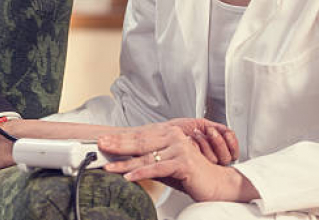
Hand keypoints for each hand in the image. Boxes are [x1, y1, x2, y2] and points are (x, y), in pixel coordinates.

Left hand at [97, 125, 258, 202]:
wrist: (218, 183)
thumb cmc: (192, 174)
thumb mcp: (167, 165)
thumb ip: (150, 161)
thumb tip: (127, 162)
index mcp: (169, 134)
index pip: (140, 136)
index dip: (121, 138)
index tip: (104, 140)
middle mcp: (174, 137)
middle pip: (140, 142)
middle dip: (118, 145)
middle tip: (101, 146)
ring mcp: (179, 149)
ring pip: (147, 157)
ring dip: (125, 162)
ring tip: (109, 165)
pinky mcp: (184, 163)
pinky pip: (159, 168)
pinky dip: (142, 173)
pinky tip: (130, 176)